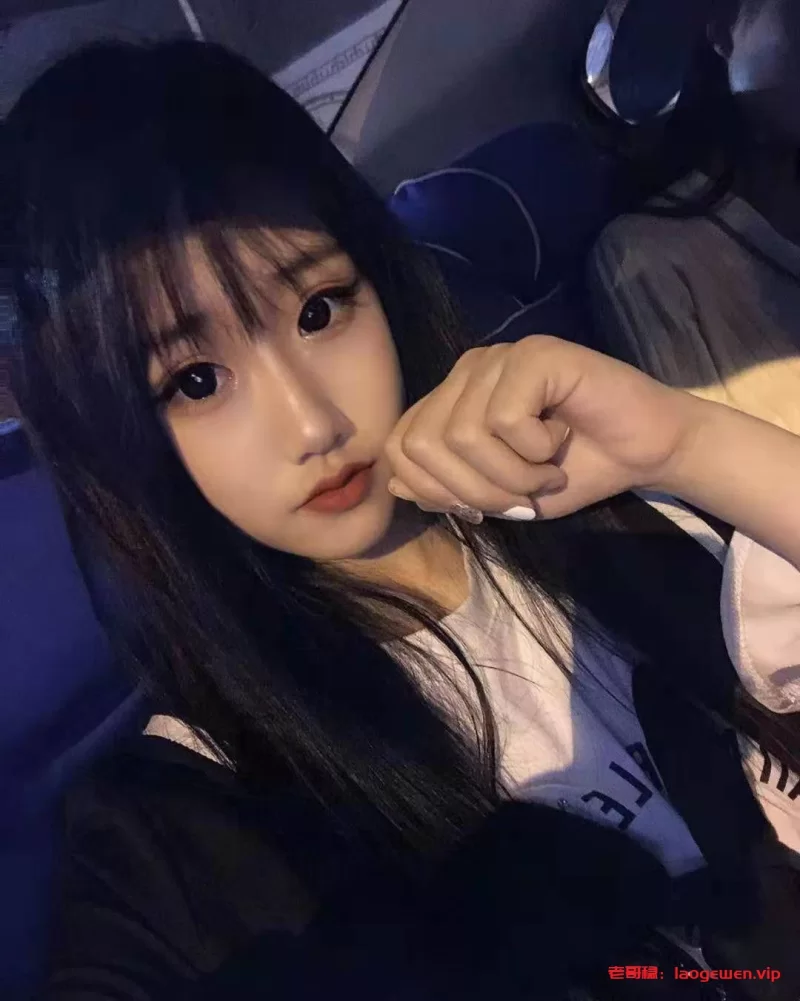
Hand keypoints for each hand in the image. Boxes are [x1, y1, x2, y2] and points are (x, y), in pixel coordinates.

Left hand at [384, 336, 701, 519]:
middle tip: (524, 493)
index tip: (486, 506)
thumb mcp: (502, 495)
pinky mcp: (534, 354)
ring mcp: (499, 358)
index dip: (434, 489)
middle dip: (474, 489)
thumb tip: (398, 485)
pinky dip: (534, 450)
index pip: (400, 446)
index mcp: (452, 400)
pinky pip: (504, 419)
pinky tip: (561, 437)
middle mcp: (467, 371)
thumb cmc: (576, 471)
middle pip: (423, 444)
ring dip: (511, 474)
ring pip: (463, 436)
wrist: (646, 451)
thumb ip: (450, 490)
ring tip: (546, 469)